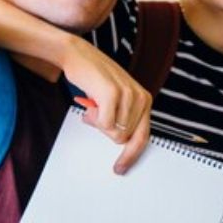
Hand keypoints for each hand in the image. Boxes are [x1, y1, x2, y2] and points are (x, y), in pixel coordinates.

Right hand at [61, 38, 151, 173]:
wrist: (79, 55)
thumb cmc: (95, 78)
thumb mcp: (116, 99)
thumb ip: (123, 118)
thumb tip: (121, 143)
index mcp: (144, 100)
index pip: (143, 137)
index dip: (131, 155)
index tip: (121, 167)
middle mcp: (140, 97)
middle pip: (125, 139)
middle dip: (106, 132)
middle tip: (95, 115)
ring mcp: (128, 95)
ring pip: (115, 134)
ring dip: (98, 124)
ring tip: (93, 106)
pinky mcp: (113, 94)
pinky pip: (105, 125)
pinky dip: (94, 119)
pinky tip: (90, 104)